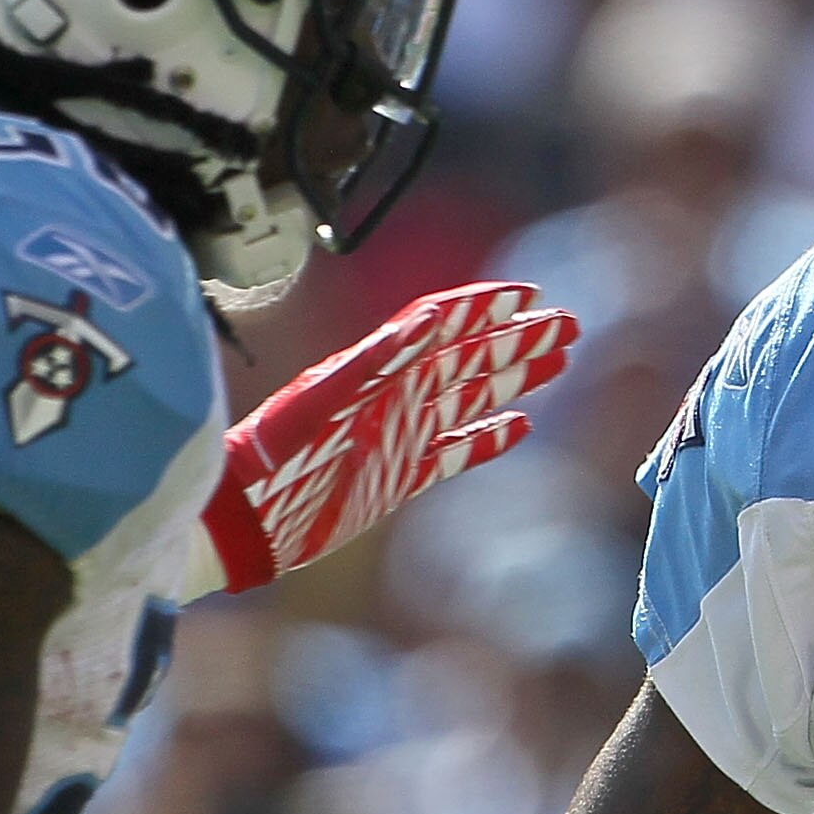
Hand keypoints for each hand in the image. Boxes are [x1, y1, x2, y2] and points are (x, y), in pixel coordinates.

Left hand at [200, 282, 575, 590]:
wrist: (246, 519)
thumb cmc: (275, 458)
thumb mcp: (322, 402)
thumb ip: (376, 361)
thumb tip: (428, 319)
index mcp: (378, 369)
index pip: (442, 326)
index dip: (484, 307)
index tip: (529, 295)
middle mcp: (393, 395)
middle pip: (468, 356)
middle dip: (516, 339)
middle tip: (566, 325)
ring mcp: (399, 435)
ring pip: (469, 398)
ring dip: (513, 379)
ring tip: (557, 362)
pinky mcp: (398, 477)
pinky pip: (454, 452)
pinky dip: (487, 437)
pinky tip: (520, 427)